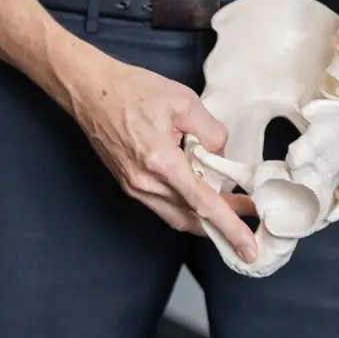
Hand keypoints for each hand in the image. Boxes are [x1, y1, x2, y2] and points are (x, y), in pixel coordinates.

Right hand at [60, 49, 261, 262]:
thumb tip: (221, 155)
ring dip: (204, 216)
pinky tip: (198, 195)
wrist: (89, 90)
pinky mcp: (128, 183)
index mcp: (160, 161)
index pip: (203, 204)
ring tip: (229, 206)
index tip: (249, 247)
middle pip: (192, 217)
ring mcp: (133, 186)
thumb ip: (211, 133)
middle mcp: (145, 182)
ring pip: (177, 215)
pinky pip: (162, 206)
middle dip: (223, 223)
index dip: (230, 227)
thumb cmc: (131, 90)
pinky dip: (184, 206)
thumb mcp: (183, 101)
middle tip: (249, 216)